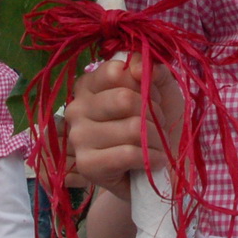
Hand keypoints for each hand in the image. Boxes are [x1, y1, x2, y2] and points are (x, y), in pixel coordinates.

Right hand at [64, 55, 182, 198]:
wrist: (160, 170)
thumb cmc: (158, 125)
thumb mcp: (161, 90)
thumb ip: (151, 70)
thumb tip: (136, 67)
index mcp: (89, 85)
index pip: (115, 72)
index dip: (144, 84)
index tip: (152, 98)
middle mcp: (76, 108)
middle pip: (124, 99)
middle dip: (153, 114)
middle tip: (157, 126)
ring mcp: (78, 137)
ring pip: (132, 128)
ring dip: (156, 139)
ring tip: (156, 146)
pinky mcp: (87, 165)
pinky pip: (127, 153)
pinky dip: (151, 158)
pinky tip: (155, 161)